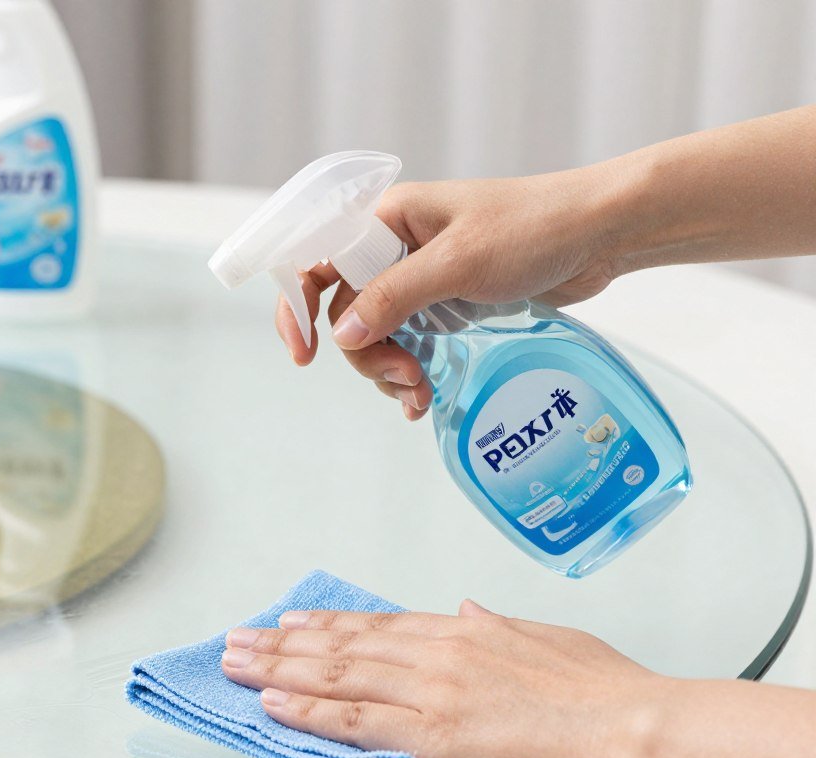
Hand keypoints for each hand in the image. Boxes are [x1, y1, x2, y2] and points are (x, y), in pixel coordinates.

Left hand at [221, 601, 671, 757]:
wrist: (632, 726)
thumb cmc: (605, 688)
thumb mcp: (548, 638)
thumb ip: (499, 625)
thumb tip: (466, 609)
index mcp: (465, 631)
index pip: (379, 625)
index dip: (329, 624)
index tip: (294, 620)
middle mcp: (438, 652)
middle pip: (344, 645)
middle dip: (285, 642)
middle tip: (240, 637)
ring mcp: (431, 691)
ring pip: (336, 675)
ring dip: (279, 669)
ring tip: (236, 663)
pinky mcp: (435, 734)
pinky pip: (354, 719)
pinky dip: (308, 710)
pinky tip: (272, 704)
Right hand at [275, 164, 621, 419]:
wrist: (599, 235)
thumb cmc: (534, 229)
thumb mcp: (458, 263)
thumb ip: (394, 296)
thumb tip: (341, 334)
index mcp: (385, 220)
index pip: (317, 262)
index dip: (298, 307)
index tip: (304, 356)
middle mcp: (394, 249)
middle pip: (347, 314)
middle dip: (368, 355)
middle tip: (408, 379)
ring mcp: (420, 281)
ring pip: (376, 337)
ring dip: (390, 373)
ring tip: (423, 393)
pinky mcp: (445, 306)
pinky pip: (408, 346)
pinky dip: (409, 375)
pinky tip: (422, 398)